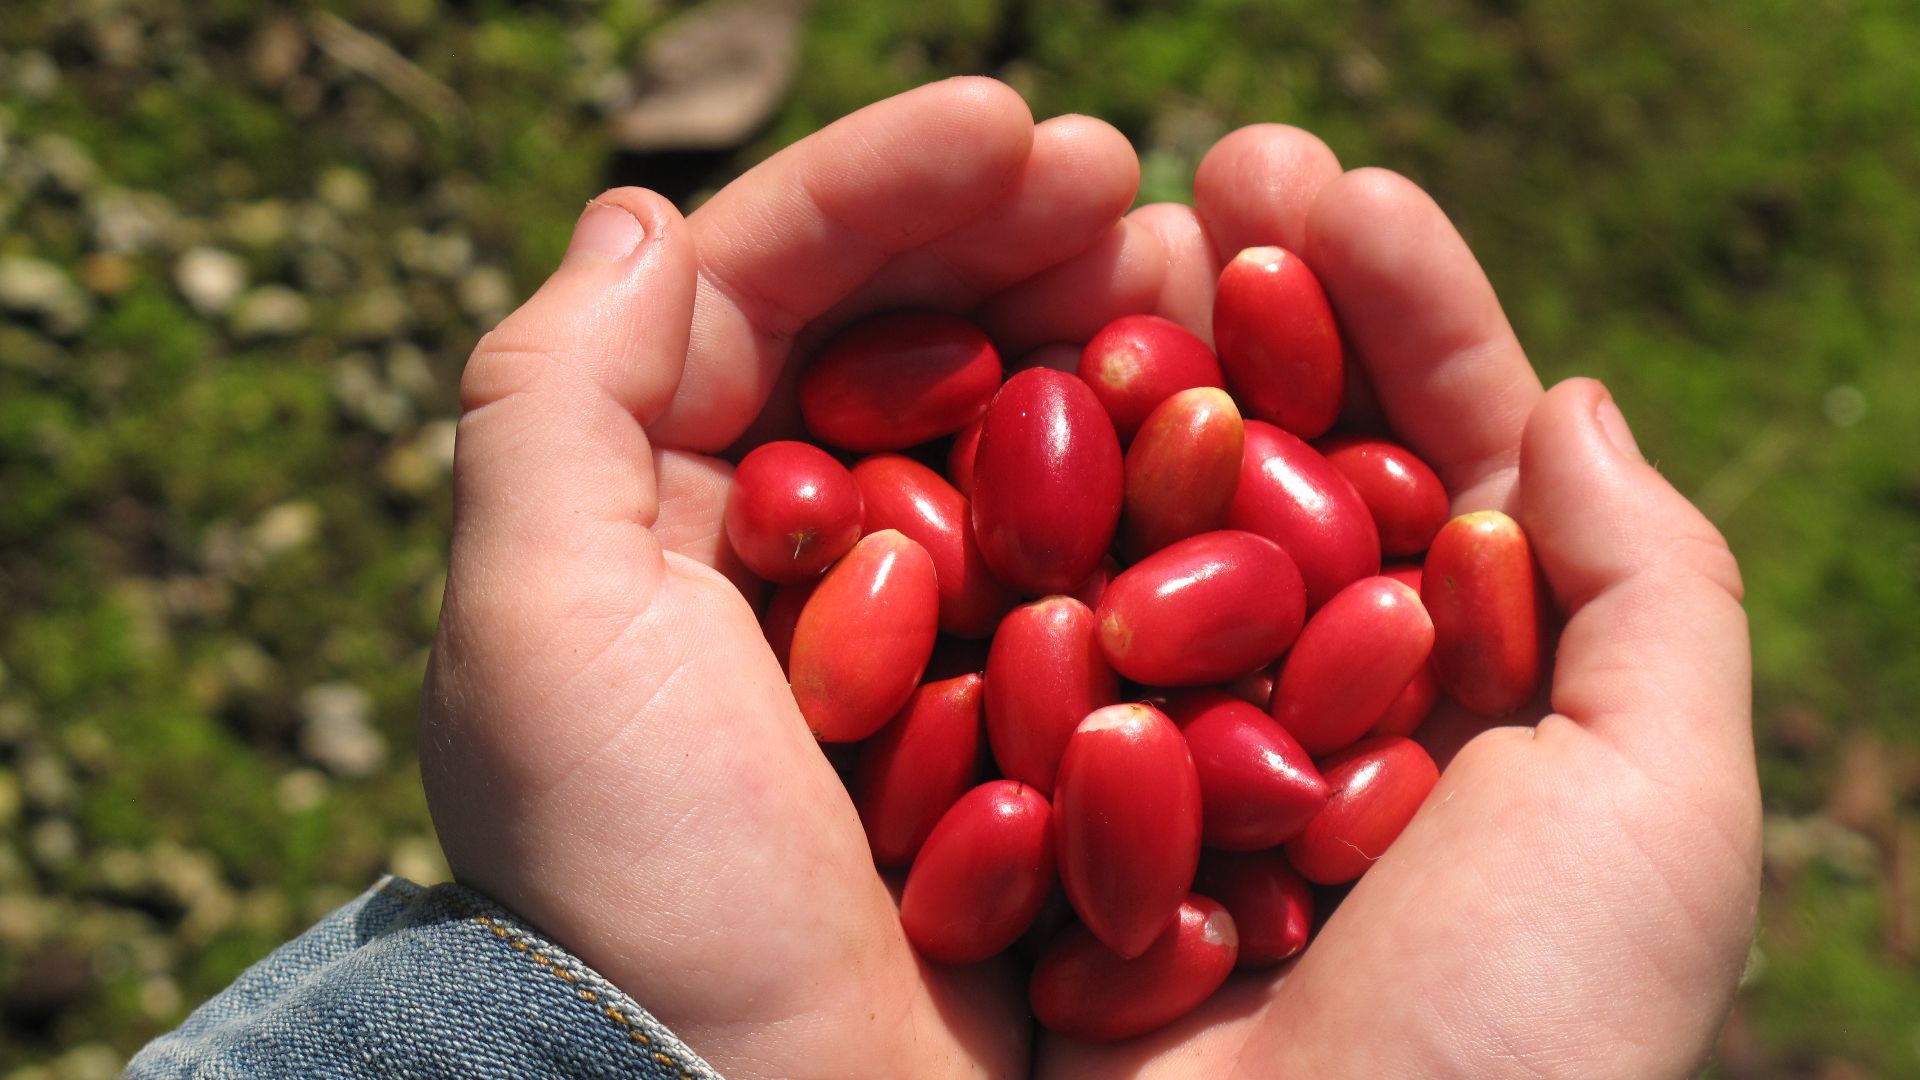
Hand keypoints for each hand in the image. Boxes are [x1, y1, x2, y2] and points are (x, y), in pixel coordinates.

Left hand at [419, 78, 1146, 1078]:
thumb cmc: (636, 880)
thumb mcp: (539, 627)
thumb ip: (555, 397)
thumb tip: (642, 208)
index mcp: (674, 519)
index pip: (772, 295)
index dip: (891, 188)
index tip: (1028, 124)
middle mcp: (805, 569)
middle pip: (915, 346)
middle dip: (1018, 244)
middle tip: (1135, 189)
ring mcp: (933, 647)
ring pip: (1026, 443)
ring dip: (1108, 343)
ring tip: (1199, 278)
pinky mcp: (1037, 735)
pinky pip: (1108, 575)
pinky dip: (1168, 493)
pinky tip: (1234, 434)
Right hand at [1040, 130, 1762, 1076]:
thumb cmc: (1515, 1045)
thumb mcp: (1656, 813)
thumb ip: (1648, 594)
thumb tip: (1573, 399)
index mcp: (1458, 690)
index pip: (1430, 445)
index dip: (1397, 303)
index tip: (1332, 181)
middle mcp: (1299, 700)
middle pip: (1274, 449)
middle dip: (1252, 296)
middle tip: (1207, 161)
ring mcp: (1155, 739)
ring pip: (1140, 513)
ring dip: (1123, 361)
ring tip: (1103, 236)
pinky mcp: (1028, 797)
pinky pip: (1015, 622)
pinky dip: (1001, 504)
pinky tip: (987, 398)